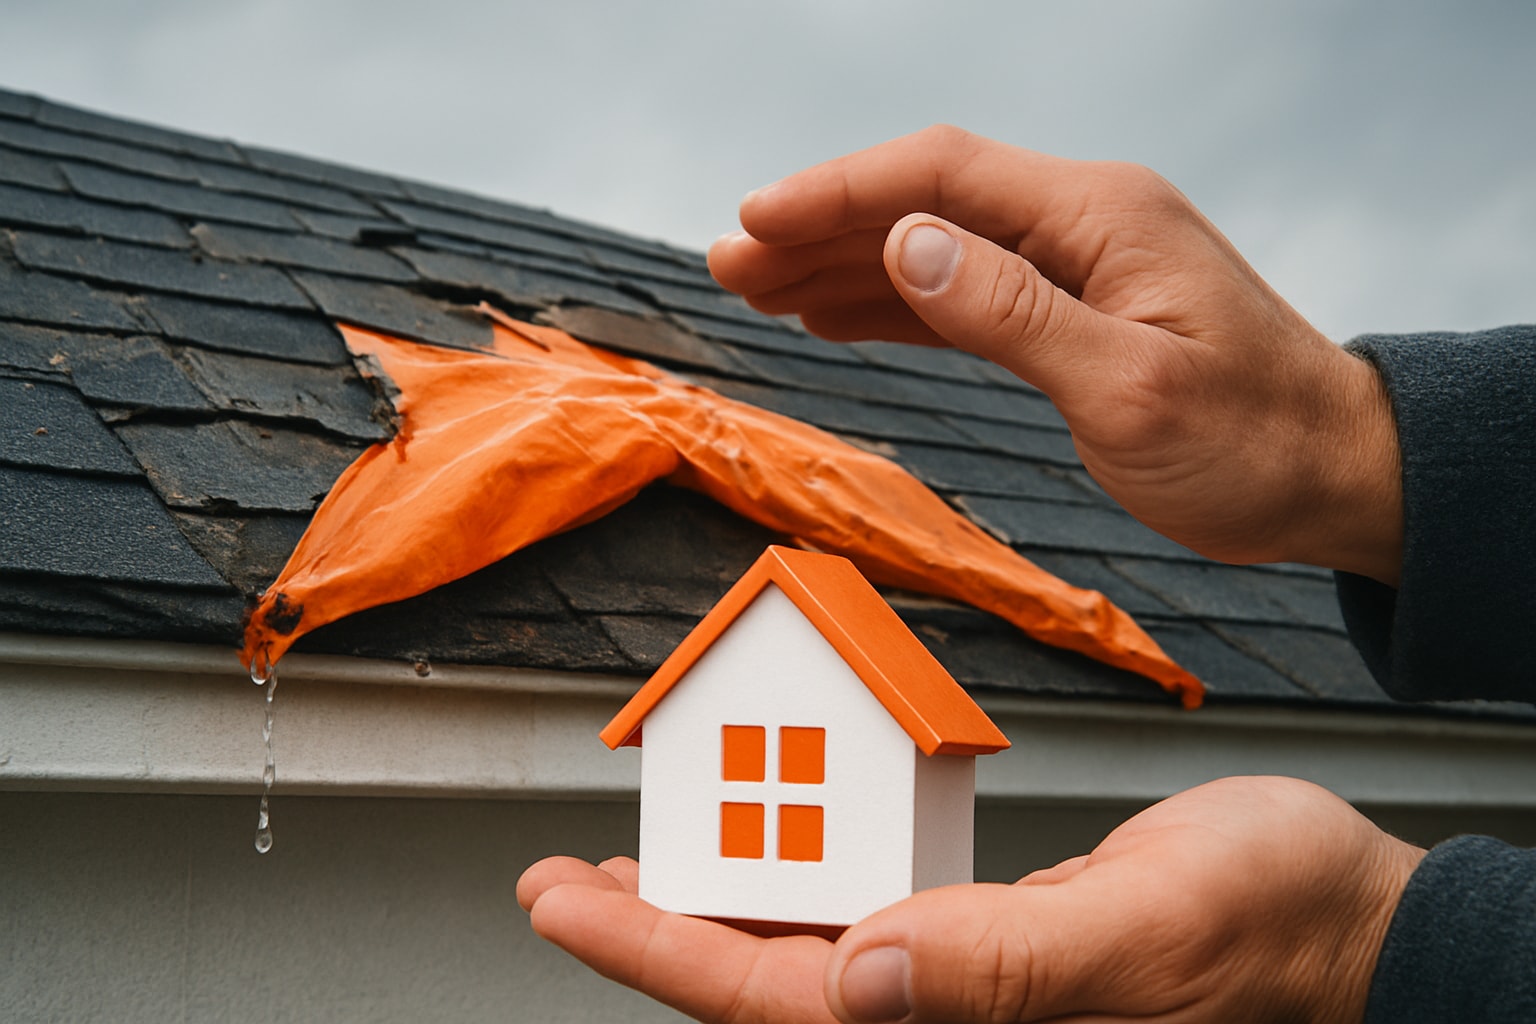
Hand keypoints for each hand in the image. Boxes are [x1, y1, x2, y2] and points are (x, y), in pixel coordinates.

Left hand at [519, 776, 1423, 1022]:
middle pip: (768, 986)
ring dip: (716, 904)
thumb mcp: (1151, 921)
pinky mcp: (991, 942)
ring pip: (809, 954)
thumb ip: (1012, 960)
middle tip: (564, 882)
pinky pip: (867, 911)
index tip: (566, 902)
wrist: (1343, 910)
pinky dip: (802, 873)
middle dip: (656, 933)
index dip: (661, 952)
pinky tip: (773, 844)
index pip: (780, 1002)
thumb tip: (866, 972)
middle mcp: (958, 1014)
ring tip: (635, 863)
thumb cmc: (1277, 918)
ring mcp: (971, 984)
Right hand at [707, 127, 1401, 583]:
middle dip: (818, 229)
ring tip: (758, 292)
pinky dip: (893, 305)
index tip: (754, 222)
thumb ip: (1014, 314)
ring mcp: (1075, 265)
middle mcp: (1082, 224)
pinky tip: (836, 317)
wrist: (1333, 474)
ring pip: (932, 247)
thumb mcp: (1130, 388)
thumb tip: (907, 246)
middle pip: (922, 203)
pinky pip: (961, 295)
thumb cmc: (1253, 439)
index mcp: (1098, 217)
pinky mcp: (1071, 313)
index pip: (940, 176)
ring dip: (842, 267)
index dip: (836, 192)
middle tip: (729, 264)